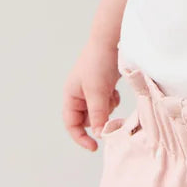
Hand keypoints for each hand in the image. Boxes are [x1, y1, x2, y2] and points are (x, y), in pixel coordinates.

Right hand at [62, 37, 121, 152]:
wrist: (111, 40)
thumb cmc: (98, 63)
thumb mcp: (97, 92)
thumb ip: (98, 115)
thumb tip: (100, 135)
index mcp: (71, 96)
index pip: (72, 124)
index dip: (81, 137)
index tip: (95, 147)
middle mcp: (79, 94)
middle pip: (88, 119)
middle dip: (99, 117)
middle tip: (108, 110)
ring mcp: (92, 89)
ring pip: (100, 111)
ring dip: (107, 107)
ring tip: (111, 94)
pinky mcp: (104, 85)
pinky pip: (108, 102)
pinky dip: (113, 99)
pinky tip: (115, 90)